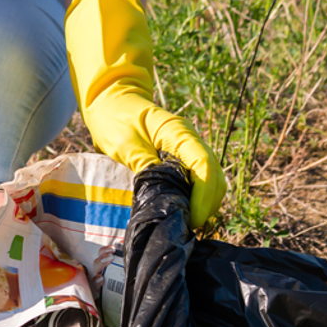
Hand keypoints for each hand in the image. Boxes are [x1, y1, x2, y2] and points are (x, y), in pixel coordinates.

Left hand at [65, 0, 225, 227]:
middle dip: (207, 204)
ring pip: (211, 179)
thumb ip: (146, 165)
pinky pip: (199, 179)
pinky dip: (197, 197)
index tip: (192, 218)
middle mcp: (190, 139)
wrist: (111, 100)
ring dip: (205, 202)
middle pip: (215, 175)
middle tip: (188, 226)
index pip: (204, 165)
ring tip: (186, 222)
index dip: (204, 196)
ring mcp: (188, 148)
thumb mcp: (125, 144)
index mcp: (179, 132)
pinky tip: (184, 210)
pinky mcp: (182, 156)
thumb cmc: (114, 119)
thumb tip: (163, 194)